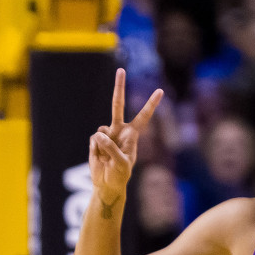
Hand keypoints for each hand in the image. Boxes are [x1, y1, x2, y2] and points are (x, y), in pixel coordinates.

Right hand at [88, 68, 162, 203]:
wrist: (106, 184)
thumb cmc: (119, 175)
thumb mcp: (121, 163)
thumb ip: (111, 147)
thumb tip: (98, 134)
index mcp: (131, 135)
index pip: (143, 116)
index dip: (151, 104)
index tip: (160, 91)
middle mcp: (119, 131)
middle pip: (118, 105)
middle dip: (119, 87)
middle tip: (121, 70)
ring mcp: (106, 134)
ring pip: (102, 130)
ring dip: (105, 146)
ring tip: (108, 160)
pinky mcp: (95, 140)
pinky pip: (94, 140)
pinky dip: (96, 150)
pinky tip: (100, 158)